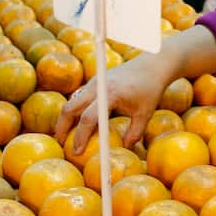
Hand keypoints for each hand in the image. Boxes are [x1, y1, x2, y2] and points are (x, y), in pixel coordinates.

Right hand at [56, 52, 176, 150]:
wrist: (153, 64)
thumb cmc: (151, 88)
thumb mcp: (145, 113)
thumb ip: (135, 133)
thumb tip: (124, 149)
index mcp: (110, 94)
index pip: (88, 118)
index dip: (80, 137)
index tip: (77, 151)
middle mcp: (97, 86)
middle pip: (70, 108)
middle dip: (62, 127)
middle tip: (62, 144)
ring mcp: (94, 82)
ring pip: (72, 101)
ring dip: (66, 118)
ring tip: (66, 136)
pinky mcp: (95, 81)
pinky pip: (79, 97)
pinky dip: (75, 110)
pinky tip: (78, 123)